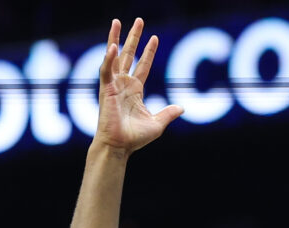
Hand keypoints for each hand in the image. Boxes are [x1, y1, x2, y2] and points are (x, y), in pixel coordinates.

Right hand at [93, 19, 182, 153]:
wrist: (120, 146)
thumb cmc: (135, 138)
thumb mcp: (157, 124)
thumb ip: (168, 113)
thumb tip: (182, 108)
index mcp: (135, 91)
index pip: (144, 66)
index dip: (149, 52)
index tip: (155, 37)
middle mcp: (124, 84)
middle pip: (129, 55)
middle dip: (133, 37)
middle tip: (139, 20)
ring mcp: (114, 85)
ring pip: (114, 56)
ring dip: (115, 38)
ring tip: (117, 21)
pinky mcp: (106, 89)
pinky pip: (106, 70)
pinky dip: (108, 58)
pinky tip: (112, 46)